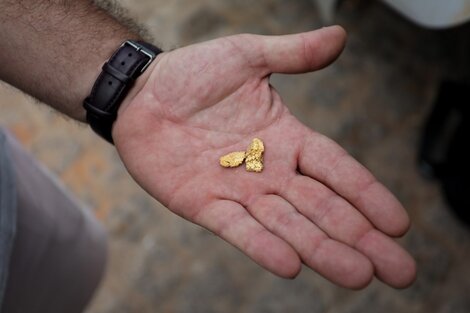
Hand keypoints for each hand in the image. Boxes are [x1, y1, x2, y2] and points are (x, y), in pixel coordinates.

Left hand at [113, 26, 415, 288]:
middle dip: (361, 238)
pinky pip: (238, 228)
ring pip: (287, 225)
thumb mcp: (247, 55)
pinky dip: (263, 246)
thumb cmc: (194, 74)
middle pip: (323, 208)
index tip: (399, 224)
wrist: (142, 94)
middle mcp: (269, 170)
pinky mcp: (205, 204)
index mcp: (286, 138)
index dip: (368, 195)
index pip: (337, 170)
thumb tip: (340, 36)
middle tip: (399, 271)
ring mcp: (238, 190)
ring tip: (357, 276)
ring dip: (322, 251)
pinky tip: (291, 265)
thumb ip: (293, 54)